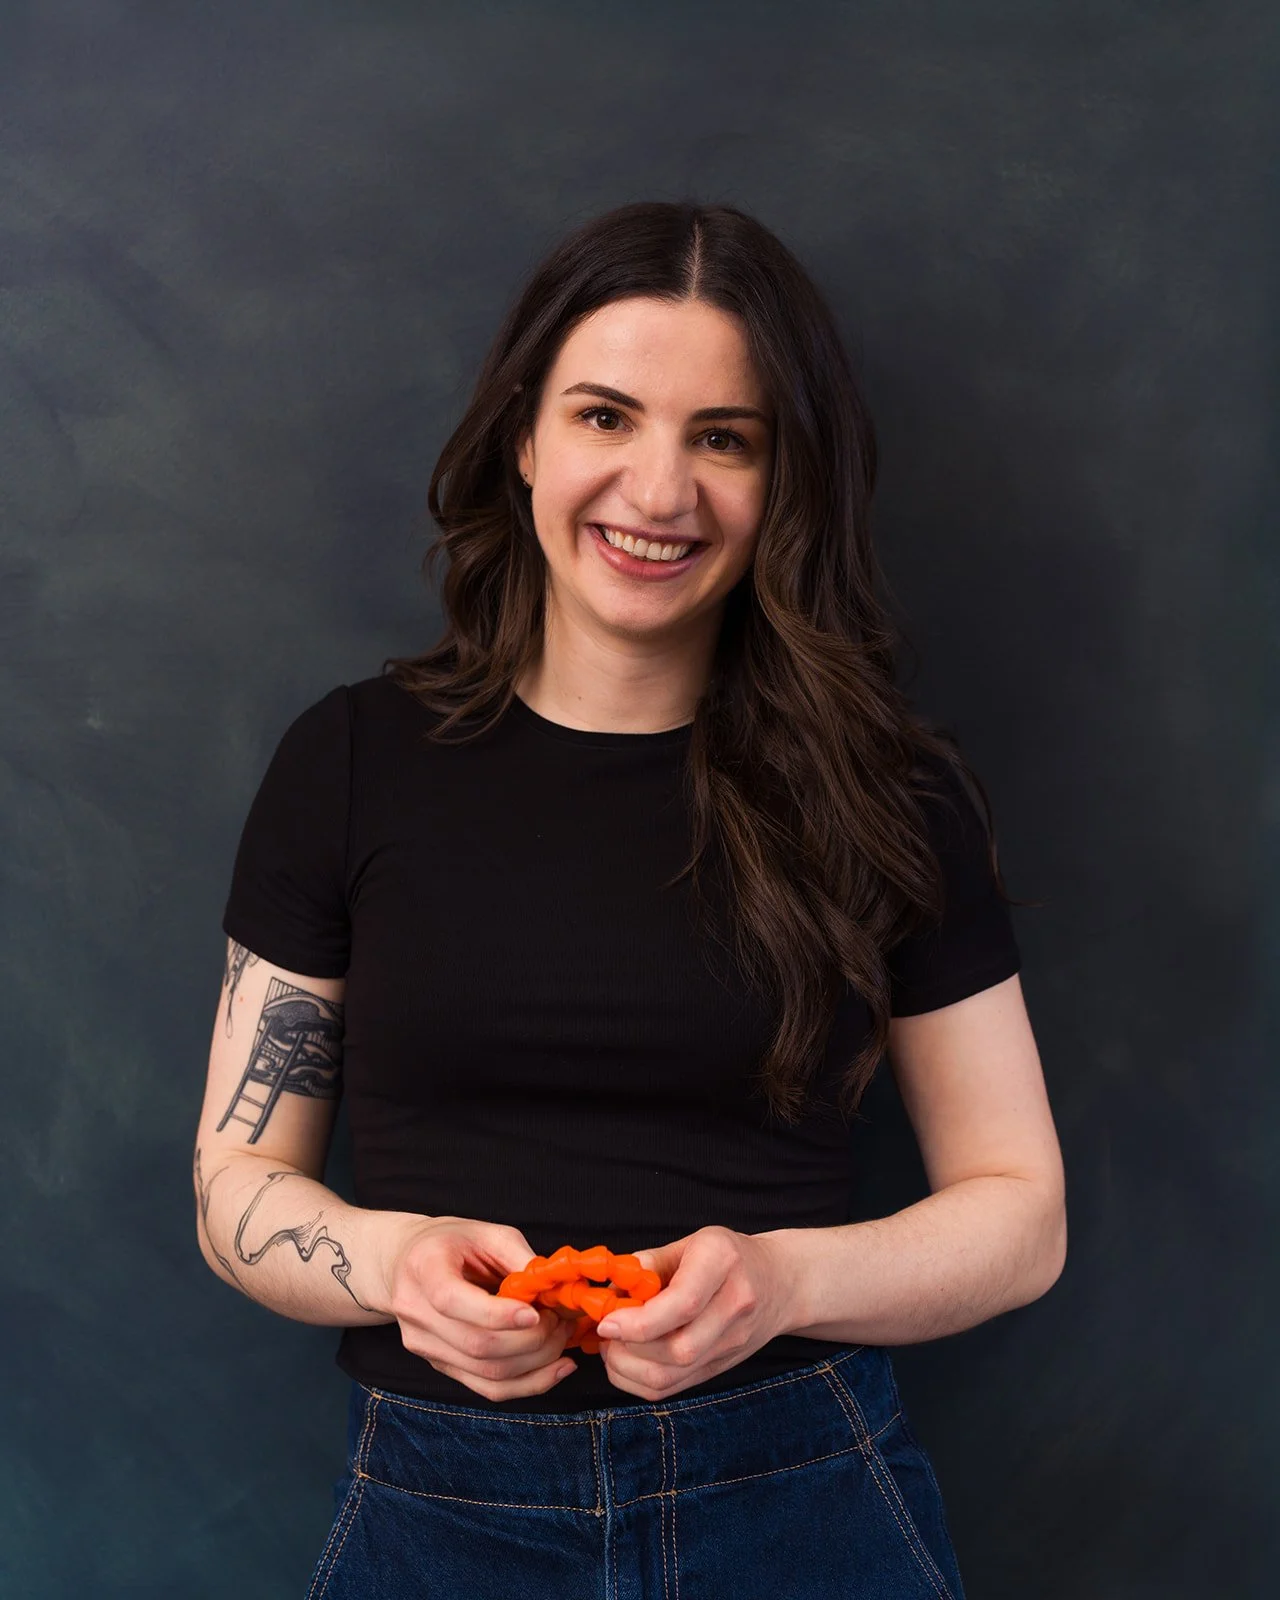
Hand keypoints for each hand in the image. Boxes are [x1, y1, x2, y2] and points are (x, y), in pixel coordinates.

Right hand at [379, 1214, 578, 1401]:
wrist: (407, 1262)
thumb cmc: (452, 1242)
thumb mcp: (487, 1232)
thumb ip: (520, 1257)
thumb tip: (556, 1290)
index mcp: (424, 1268)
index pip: (452, 1301)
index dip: (498, 1314)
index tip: (536, 1313)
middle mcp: (416, 1312)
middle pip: (477, 1345)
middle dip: (532, 1340)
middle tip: (561, 1320)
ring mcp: (424, 1345)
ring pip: (487, 1373)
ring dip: (537, 1363)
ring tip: (562, 1339)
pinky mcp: (440, 1366)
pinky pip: (487, 1388)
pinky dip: (528, 1384)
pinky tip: (555, 1368)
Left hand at [593, 1226, 794, 1400]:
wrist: (781, 1282)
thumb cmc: (728, 1256)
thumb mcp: (691, 1242)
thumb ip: (650, 1262)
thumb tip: (611, 1288)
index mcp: (722, 1262)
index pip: (683, 1303)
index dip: (639, 1320)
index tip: (607, 1320)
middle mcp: (734, 1306)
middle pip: (678, 1349)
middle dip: (628, 1349)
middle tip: (605, 1332)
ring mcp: (732, 1343)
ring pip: (673, 1376)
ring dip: (629, 1369)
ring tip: (612, 1347)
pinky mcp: (721, 1367)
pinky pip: (674, 1387)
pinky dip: (640, 1381)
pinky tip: (628, 1360)